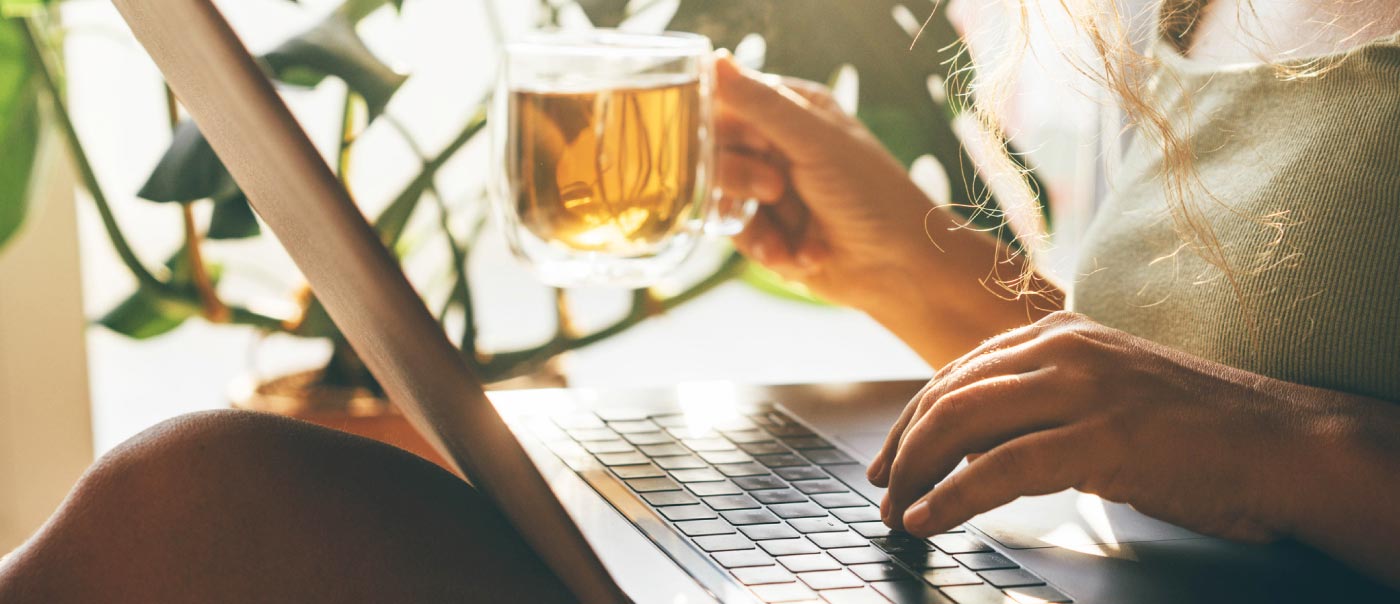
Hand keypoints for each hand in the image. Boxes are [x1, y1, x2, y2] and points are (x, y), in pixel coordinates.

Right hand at [712, 53, 938, 309]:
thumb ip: (762, 103)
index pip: (726, 103)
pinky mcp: (770, 230)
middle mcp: (778, 145)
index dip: (721, 128)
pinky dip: (769, 250)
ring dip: (756, 225)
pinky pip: (739, 236)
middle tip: (774, 190)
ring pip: (720, 199)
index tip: (743, 146)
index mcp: (792, 109)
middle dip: (740, 180)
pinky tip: (804, 257)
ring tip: (792, 238)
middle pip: (715, 153)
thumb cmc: (872, 196)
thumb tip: (714, 60)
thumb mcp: (815, 142)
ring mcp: (771, 190)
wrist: (901, 270)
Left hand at [867, 311, 1323, 542]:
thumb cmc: (1198, 428)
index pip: (958, 372)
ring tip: (896, 512)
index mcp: (1061, 333)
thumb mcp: (1106, 393)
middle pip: (948, 395)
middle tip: (880, 491)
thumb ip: (1042, 402)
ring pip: (962, 423)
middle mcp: (1065, 349)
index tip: (889, 459)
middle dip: (902, 449)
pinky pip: (999, 468)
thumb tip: (972, 443)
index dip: (912, 418)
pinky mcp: (1102, 438)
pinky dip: (951, 497)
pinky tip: (928, 518)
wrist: (1285, 443)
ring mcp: (1084, 389)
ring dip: (915, 474)